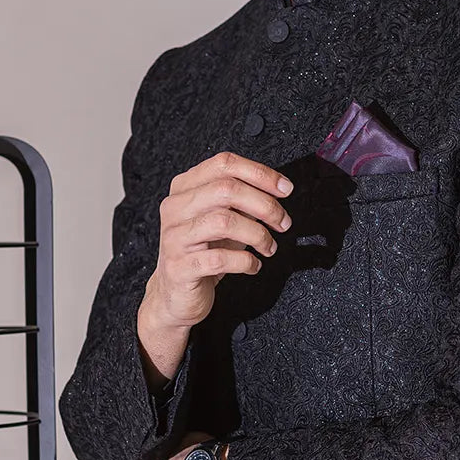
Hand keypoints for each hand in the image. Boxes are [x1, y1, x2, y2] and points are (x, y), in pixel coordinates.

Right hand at [143, 151, 293, 333]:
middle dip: (265, 205)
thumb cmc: (203, 253)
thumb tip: (277, 189)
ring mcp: (174, 237)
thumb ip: (242, 202)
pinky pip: (220, 259)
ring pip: (224, 221)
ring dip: (258, 234)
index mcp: (184, 188)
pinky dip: (245, 262)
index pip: (224, 164)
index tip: (285, 189)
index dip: (260, 173)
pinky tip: (253, 266)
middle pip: (226, 190)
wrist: (174, 295)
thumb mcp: (222, 220)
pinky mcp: (179, 267)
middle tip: (283, 222)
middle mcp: (174, 208)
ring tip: (269, 247)